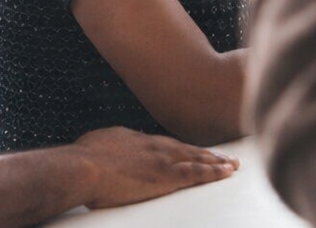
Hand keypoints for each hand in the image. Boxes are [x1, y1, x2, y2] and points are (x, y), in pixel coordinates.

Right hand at [73, 127, 237, 207]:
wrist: (83, 167)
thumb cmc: (84, 159)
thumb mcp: (100, 144)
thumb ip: (112, 146)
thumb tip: (113, 146)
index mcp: (139, 140)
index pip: (167, 145)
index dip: (183, 149)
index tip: (193, 152)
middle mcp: (155, 146)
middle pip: (188, 149)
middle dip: (208, 153)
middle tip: (226, 156)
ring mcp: (163, 160)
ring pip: (197, 159)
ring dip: (217, 161)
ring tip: (232, 164)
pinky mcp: (166, 176)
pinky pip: (197, 173)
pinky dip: (214, 172)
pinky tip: (226, 172)